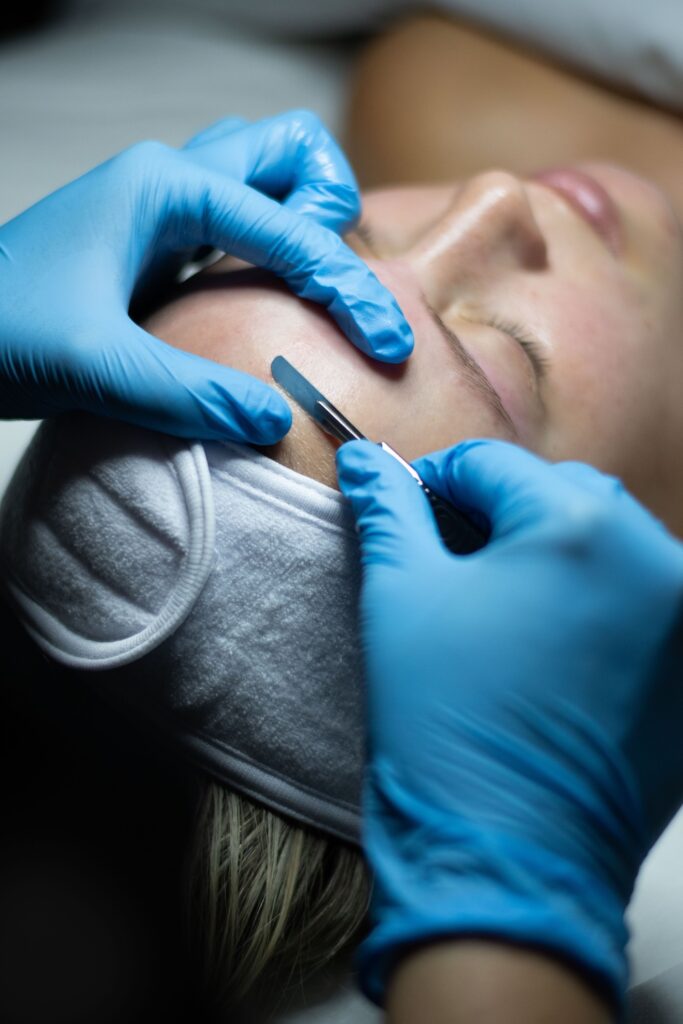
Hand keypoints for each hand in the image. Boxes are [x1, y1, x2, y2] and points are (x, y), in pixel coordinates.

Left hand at [0, 110, 411, 439]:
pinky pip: (237, 219)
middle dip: (333, 210)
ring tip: (312, 291)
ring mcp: (163, 205)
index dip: (347, 288)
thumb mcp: (93, 366)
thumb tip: (276, 418)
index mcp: (164, 189)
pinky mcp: (157, 239)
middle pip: (291, 151)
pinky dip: (272, 246)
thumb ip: (186, 393)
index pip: (290, 227)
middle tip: (333, 286)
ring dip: (305, 218)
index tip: (385, 345)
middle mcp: (171, 180)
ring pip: (265, 174)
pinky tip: (268, 304)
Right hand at [336, 438, 682, 1011]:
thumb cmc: (447, 725)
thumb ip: (387, 512)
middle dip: (500, 513)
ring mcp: (682, 616)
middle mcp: (653, 558)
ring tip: (498, 605)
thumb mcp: (401, 598)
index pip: (493, 465)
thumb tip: (363, 461)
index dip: (436, 482)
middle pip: (559, 494)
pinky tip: (546, 643)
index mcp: (580, 527)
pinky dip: (595, 600)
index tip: (408, 511)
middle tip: (450, 562)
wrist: (506, 862)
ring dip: (552, 553)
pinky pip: (641, 599)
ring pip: (607, 543)